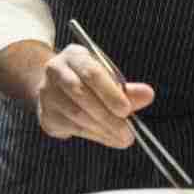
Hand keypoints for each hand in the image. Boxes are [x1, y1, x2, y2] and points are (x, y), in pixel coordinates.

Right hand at [33, 44, 153, 148]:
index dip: (109, 93)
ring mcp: (47, 93)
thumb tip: (147, 95)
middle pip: (81, 94)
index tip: (126, 110)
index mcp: (74, 55)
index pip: (91, 72)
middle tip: (127, 133)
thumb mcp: (108, 80)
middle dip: (107, 116)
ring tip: (121, 137)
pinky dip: (92, 135)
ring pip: (75, 114)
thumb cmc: (88, 83)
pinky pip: (71, 127)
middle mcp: (55, 70)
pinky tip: (106, 137)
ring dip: (102, 129)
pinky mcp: (46, 114)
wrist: (56, 90)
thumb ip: (127, 90)